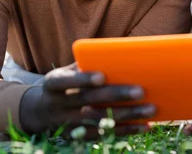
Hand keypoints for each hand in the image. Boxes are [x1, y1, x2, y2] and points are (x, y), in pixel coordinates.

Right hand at [19, 63, 155, 137]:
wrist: (41, 111)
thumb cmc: (65, 83)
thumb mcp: (67, 71)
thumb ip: (86, 64)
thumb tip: (120, 54)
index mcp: (53, 83)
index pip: (66, 81)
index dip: (82, 79)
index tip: (101, 77)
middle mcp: (58, 105)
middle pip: (89, 101)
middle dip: (116, 96)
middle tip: (141, 91)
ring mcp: (67, 124)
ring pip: (100, 120)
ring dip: (127, 116)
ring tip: (150, 109)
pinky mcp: (78, 138)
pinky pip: (105, 135)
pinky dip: (126, 131)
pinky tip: (145, 126)